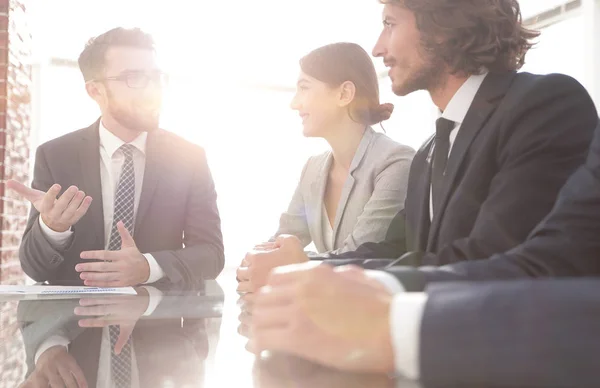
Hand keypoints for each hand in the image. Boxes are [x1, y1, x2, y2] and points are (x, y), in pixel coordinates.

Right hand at [6, 180, 91, 232]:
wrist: (52, 223)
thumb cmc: (44, 205)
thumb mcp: (34, 198)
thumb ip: (22, 190)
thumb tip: (7, 181)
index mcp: (44, 208)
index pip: (48, 202)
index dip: (52, 194)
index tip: (57, 185)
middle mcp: (54, 215)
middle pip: (61, 207)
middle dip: (68, 197)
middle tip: (74, 187)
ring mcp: (65, 218)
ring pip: (71, 211)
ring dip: (77, 202)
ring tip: (81, 192)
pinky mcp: (74, 219)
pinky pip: (80, 214)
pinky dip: (85, 207)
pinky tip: (89, 198)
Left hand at [21, 345, 87, 387]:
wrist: (50, 349)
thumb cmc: (42, 369)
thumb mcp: (33, 378)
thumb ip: (26, 386)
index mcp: (39, 375)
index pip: (43, 387)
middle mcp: (49, 369)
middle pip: (57, 384)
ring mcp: (61, 364)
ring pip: (69, 379)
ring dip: (74, 387)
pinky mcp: (70, 361)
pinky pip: (77, 372)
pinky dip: (82, 380)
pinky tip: (85, 386)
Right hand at [74, 288, 149, 353]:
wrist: (145, 300)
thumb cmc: (133, 315)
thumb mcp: (128, 328)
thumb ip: (122, 340)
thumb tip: (117, 353)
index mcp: (118, 318)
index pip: (103, 322)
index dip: (92, 322)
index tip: (80, 323)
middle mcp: (117, 309)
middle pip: (101, 310)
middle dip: (88, 311)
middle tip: (76, 311)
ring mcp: (118, 300)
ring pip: (103, 300)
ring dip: (91, 300)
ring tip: (80, 302)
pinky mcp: (119, 292)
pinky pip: (108, 292)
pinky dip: (99, 292)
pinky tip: (90, 292)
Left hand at [76, 221, 149, 286]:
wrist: (146, 270)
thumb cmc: (136, 256)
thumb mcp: (130, 244)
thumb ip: (124, 233)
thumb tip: (119, 222)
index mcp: (122, 255)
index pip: (105, 255)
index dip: (93, 255)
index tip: (82, 255)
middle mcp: (122, 266)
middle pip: (103, 267)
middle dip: (89, 267)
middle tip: (78, 267)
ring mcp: (122, 276)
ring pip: (104, 276)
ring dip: (92, 276)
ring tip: (82, 275)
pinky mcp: (121, 283)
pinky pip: (108, 284)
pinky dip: (98, 284)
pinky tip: (89, 282)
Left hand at [237, 235, 307, 292]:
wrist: (305, 282)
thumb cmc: (299, 261)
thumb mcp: (292, 241)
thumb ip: (281, 237)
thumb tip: (275, 241)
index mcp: (257, 257)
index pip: (246, 256)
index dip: (253, 257)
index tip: (260, 260)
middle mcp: (252, 272)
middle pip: (240, 271)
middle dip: (246, 271)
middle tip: (256, 272)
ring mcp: (254, 287)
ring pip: (240, 285)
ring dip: (245, 284)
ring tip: (254, 284)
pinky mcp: (257, 299)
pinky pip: (245, 297)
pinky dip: (248, 295)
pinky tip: (256, 294)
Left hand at [248, 262, 394, 373]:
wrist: (394, 328)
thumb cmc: (382, 306)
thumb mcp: (358, 277)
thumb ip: (338, 274)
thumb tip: (333, 275)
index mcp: (315, 274)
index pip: (275, 278)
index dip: (272, 293)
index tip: (274, 305)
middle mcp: (302, 289)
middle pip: (263, 298)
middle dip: (263, 312)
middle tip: (267, 325)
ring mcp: (298, 312)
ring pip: (260, 318)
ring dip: (259, 329)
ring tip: (263, 339)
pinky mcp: (299, 338)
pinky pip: (265, 339)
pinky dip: (259, 345)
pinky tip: (260, 351)